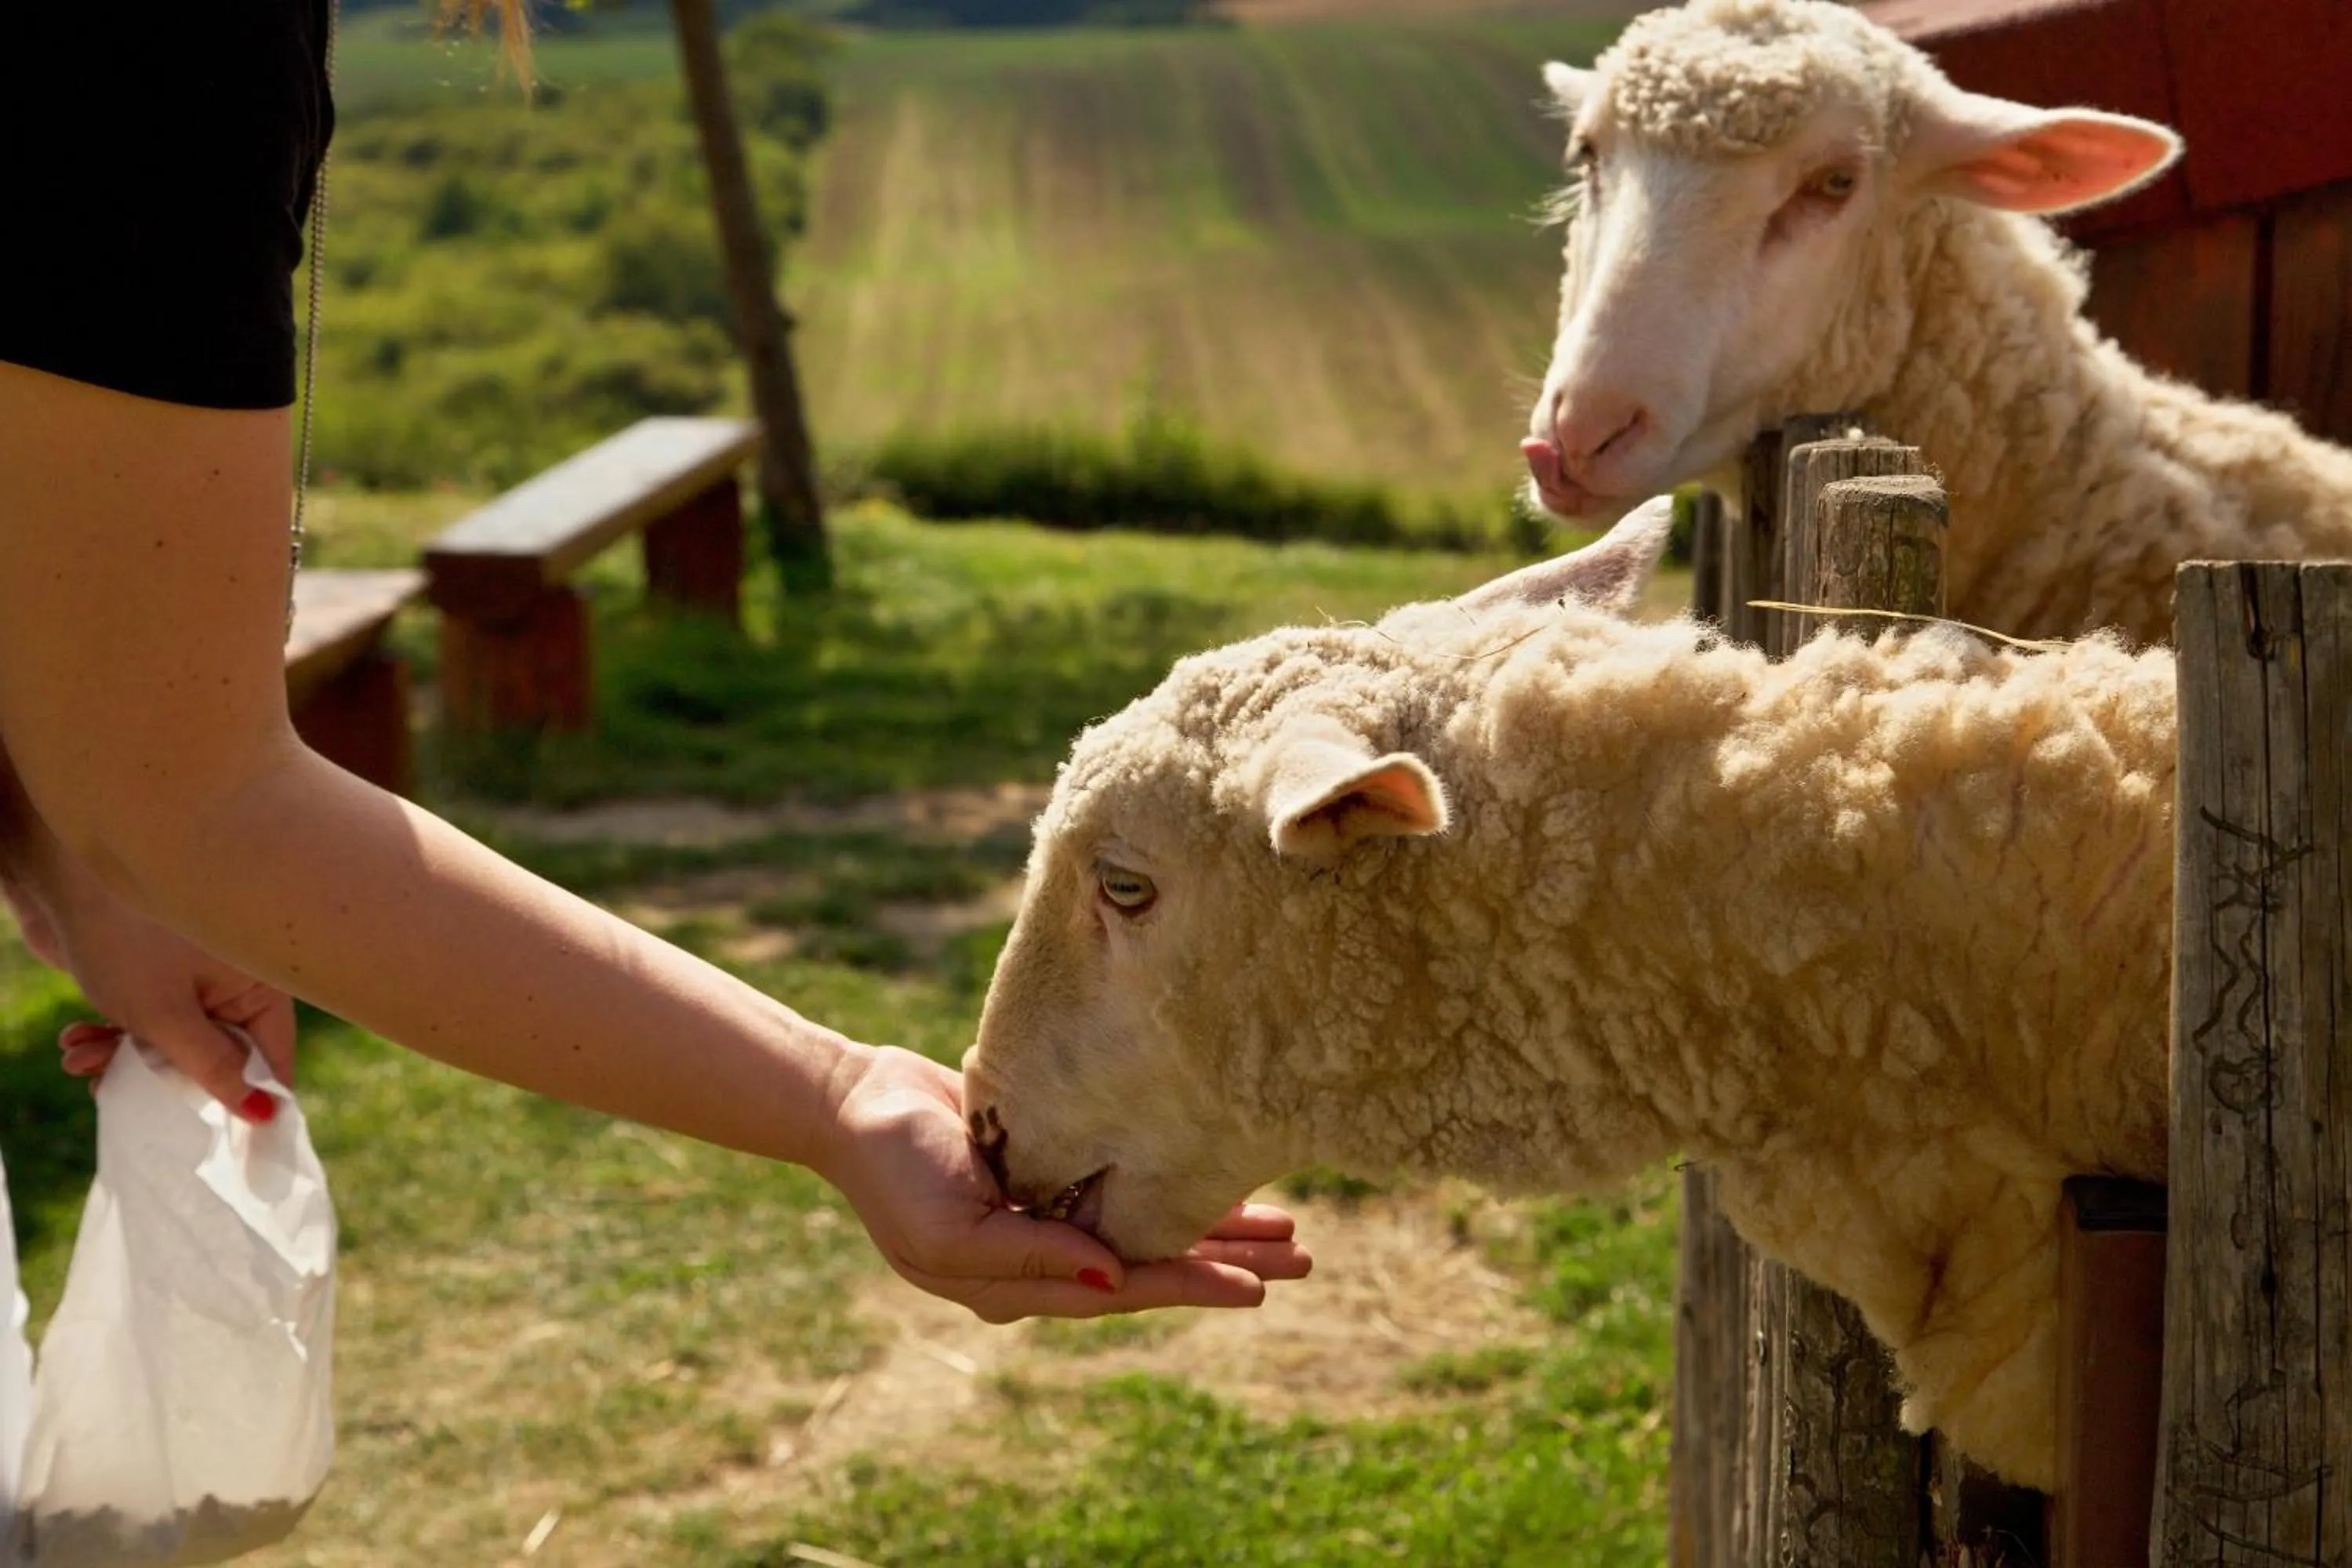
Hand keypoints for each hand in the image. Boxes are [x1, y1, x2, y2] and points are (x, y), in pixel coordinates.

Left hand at [9, 850, 293, 1118]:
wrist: (63, 875)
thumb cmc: (125, 938)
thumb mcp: (165, 1017)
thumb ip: (213, 1068)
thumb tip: (264, 1115)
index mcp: (260, 985)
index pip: (272, 1060)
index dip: (251, 1104)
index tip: (232, 1155)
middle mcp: (237, 983)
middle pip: (219, 1058)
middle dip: (160, 1077)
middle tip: (111, 1085)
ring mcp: (200, 979)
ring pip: (176, 1045)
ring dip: (126, 1059)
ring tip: (81, 1057)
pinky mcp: (163, 977)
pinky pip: (153, 1025)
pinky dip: (116, 1037)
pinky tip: (78, 1038)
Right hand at [822, 1045, 1311, 1322]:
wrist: (852, 1101)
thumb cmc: (891, 1162)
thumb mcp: (947, 1225)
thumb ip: (1028, 1255)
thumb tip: (1113, 1277)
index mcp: (1018, 1282)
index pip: (1123, 1289)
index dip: (1190, 1285)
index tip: (1255, 1287)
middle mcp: (1046, 1254)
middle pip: (1153, 1263)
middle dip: (1227, 1262)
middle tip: (1303, 1259)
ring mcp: (1048, 1212)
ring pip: (1151, 1224)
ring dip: (1218, 1226)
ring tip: (1286, 1229)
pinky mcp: (1051, 1164)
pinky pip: (1126, 1183)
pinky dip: (1176, 1183)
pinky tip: (1220, 1176)